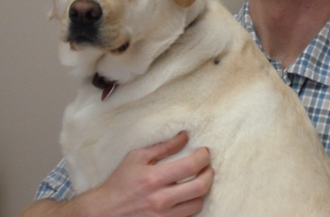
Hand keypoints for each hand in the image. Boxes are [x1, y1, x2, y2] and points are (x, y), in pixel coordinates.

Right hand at [85, 131, 213, 216]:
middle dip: (210, 173)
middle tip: (207, 167)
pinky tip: (187, 196)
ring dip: (202, 191)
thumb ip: (164, 147)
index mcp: (154, 178)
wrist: (103, 212)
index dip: (204, 157)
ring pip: (198, 204)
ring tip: (198, 181)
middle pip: (201, 187)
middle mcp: (160, 200)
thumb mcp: (138, 157)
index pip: (191, 166)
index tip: (205, 152)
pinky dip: (191, 205)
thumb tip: (185, 135)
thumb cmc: (120, 182)